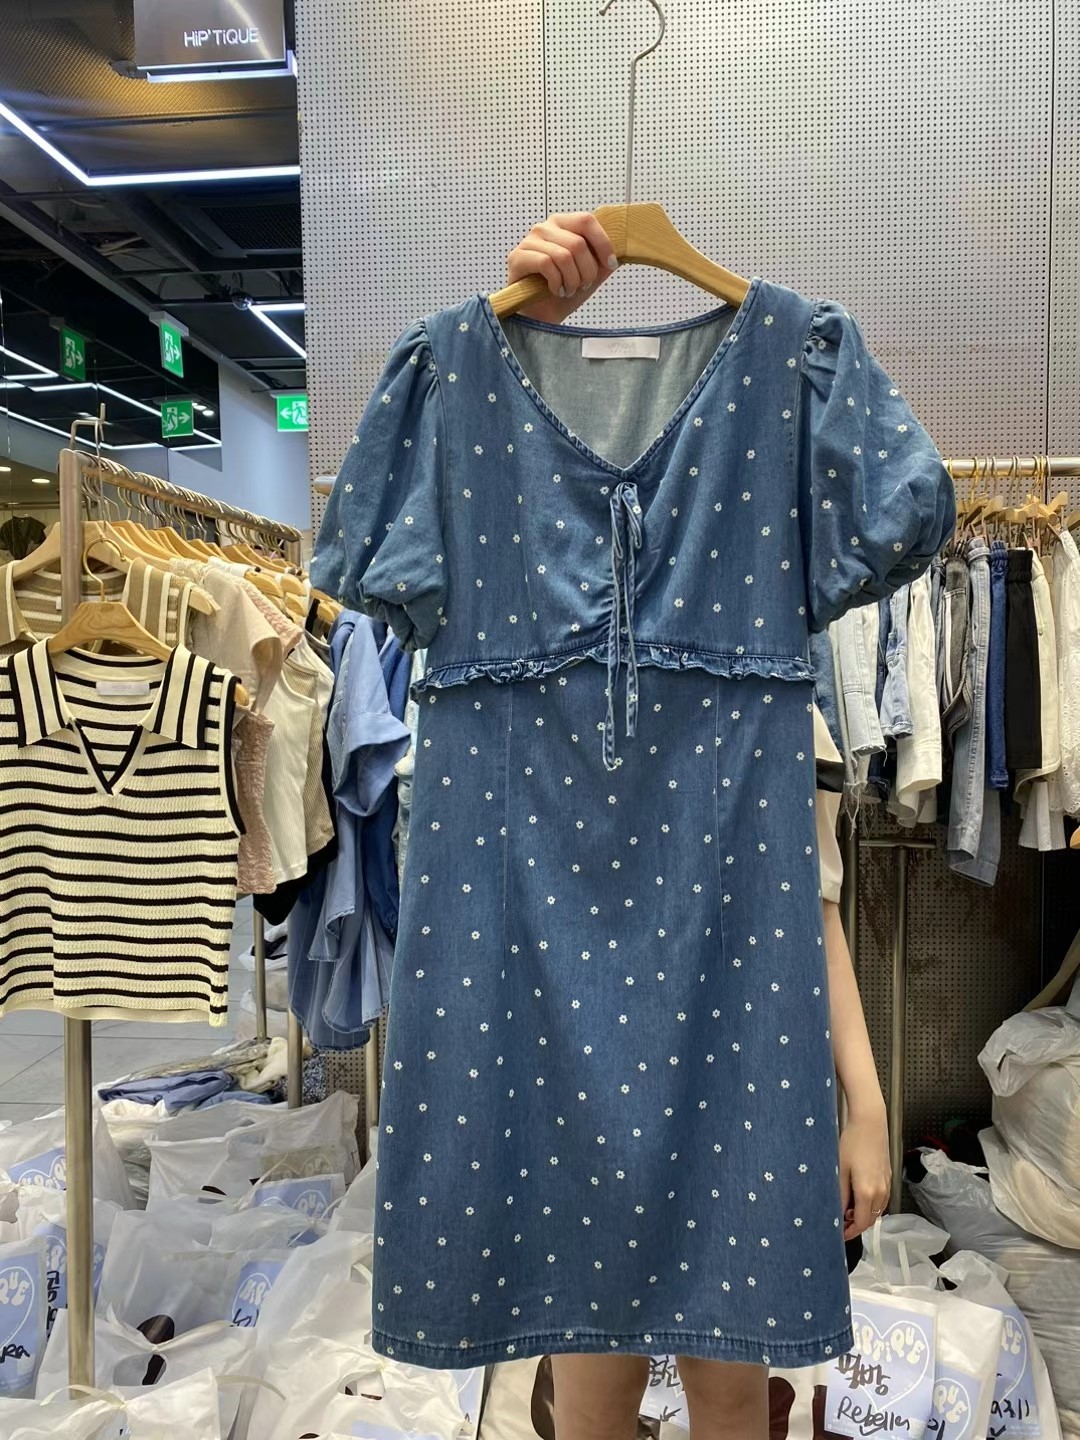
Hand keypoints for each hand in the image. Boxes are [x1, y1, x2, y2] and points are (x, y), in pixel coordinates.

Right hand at [507, 213, 618, 323]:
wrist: (540, 315)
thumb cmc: (563, 292)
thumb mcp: (590, 275)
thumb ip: (603, 261)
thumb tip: (622, 250)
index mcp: (563, 224)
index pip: (587, 221)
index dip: (603, 243)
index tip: (611, 264)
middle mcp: (545, 227)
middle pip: (577, 243)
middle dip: (587, 271)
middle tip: (582, 286)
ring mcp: (529, 241)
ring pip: (563, 255)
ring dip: (572, 280)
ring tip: (568, 290)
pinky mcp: (517, 257)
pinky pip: (546, 264)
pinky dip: (556, 283)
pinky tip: (556, 291)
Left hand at [839, 1103, 890, 1239]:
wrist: (870, 1123)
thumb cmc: (852, 1142)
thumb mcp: (841, 1170)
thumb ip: (841, 1194)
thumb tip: (838, 1213)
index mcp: (867, 1192)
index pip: (861, 1223)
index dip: (850, 1232)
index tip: (840, 1233)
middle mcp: (880, 1192)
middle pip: (871, 1220)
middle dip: (856, 1224)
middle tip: (840, 1221)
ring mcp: (886, 1185)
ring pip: (877, 1211)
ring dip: (864, 1214)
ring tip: (847, 1208)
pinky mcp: (888, 1178)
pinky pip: (881, 1200)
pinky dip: (871, 1204)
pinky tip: (858, 1196)